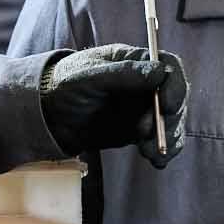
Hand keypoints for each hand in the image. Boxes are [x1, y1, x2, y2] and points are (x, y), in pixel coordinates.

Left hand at [39, 44, 189, 168]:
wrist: (48, 116)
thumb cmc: (65, 85)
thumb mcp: (90, 76)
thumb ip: (123, 74)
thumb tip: (158, 72)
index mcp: (134, 62)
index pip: (168, 67)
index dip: (174, 85)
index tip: (167, 105)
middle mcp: (145, 84)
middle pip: (175, 97)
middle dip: (170, 118)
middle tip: (152, 135)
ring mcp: (144, 108)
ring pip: (171, 121)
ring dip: (168, 138)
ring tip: (152, 153)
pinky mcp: (139, 131)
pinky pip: (160, 140)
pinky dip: (164, 151)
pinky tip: (158, 161)